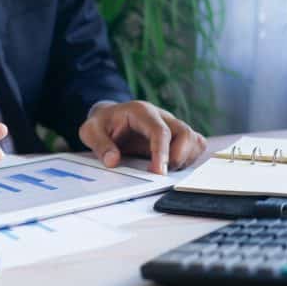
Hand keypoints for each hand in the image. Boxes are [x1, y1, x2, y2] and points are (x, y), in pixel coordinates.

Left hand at [78, 101, 205, 174]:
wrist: (109, 117)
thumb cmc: (102, 124)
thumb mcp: (90, 131)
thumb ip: (100, 145)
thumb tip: (113, 161)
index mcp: (141, 112)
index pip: (160, 131)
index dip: (162, 153)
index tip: (159, 172)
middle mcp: (162, 116)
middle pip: (185, 134)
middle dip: (177, 157)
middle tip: (158, 173)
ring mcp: (172, 125)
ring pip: (194, 140)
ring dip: (184, 159)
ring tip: (164, 169)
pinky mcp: (177, 135)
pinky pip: (196, 145)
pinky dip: (190, 158)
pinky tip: (172, 165)